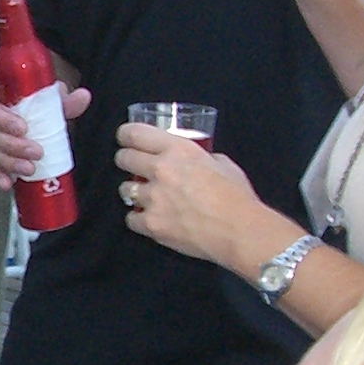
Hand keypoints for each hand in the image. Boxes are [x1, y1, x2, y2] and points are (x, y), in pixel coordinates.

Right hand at [0, 77, 91, 190]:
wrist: (9, 104)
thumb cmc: (25, 96)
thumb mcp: (42, 93)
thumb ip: (61, 98)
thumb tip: (83, 97)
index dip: (1, 119)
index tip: (23, 128)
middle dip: (12, 146)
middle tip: (36, 152)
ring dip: (8, 162)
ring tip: (29, 169)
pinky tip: (8, 183)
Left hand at [114, 123, 272, 268]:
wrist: (239, 231)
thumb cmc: (237, 198)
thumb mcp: (223, 164)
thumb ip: (204, 158)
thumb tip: (200, 161)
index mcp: (178, 150)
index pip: (135, 133)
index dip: (125, 135)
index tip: (125, 138)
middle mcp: (161, 170)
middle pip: (123, 158)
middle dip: (126, 161)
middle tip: (133, 165)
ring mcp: (153, 198)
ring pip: (125, 189)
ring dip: (134, 191)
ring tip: (146, 196)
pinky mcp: (152, 224)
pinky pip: (131, 219)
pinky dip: (138, 219)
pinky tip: (151, 218)